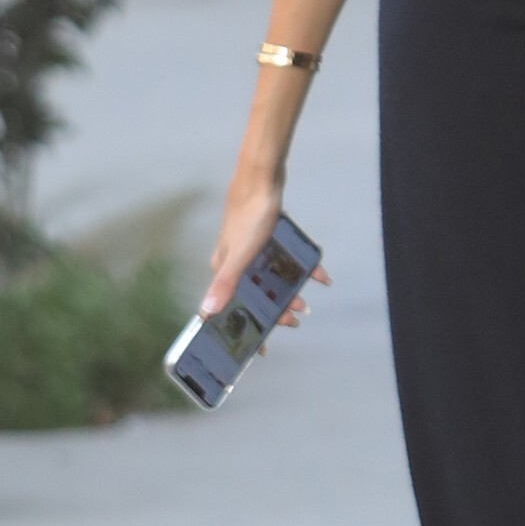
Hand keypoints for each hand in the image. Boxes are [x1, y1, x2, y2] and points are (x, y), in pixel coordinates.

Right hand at [201, 176, 331, 326]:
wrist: (262, 177)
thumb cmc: (249, 217)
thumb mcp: (240, 255)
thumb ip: (225, 284)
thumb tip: (204, 313)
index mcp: (223, 268)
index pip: (230, 306)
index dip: (244, 327)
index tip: (260, 348)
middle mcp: (234, 260)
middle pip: (254, 293)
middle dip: (274, 310)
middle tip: (294, 319)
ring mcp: (251, 247)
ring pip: (270, 277)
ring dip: (288, 290)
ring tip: (305, 300)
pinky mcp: (266, 234)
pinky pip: (285, 257)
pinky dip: (302, 266)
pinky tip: (319, 272)